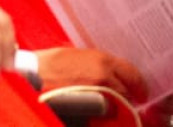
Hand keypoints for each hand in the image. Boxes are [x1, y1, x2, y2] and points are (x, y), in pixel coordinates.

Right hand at [33, 47, 149, 104]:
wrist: (30, 77)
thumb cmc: (47, 65)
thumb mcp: (75, 56)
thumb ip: (94, 63)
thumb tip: (106, 73)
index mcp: (101, 60)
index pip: (131, 72)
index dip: (139, 83)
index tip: (142, 90)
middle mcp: (103, 76)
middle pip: (126, 90)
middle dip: (128, 95)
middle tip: (128, 100)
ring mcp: (95, 94)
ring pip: (117, 104)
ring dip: (117, 106)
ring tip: (111, 108)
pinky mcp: (86, 109)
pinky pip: (103, 114)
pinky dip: (104, 115)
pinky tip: (99, 114)